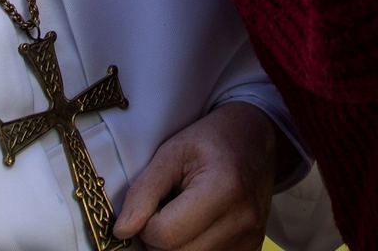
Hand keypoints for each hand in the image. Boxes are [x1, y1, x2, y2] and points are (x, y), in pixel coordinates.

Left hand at [112, 102, 277, 250]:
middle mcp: (243, 222)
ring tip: (181, 216)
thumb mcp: (171, 152)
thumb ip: (144, 191)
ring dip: (175, 247)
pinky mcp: (252, 250)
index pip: (165, 236)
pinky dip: (193, 249)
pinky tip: (196, 227)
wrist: (256, 138)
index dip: (146, 225)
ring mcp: (251, 241)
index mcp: (223, 189)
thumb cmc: (210, 139)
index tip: (152, 204)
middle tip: (163, 211)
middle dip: (158, 240)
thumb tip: (121, 231)